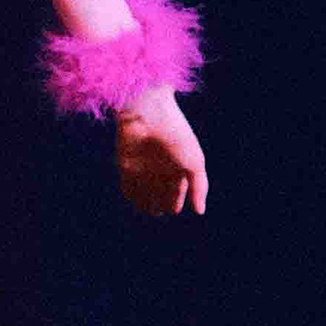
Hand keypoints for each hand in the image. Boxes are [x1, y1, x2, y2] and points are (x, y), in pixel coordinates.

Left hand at [115, 98, 208, 219]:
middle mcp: (160, 168)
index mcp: (178, 166)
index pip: (176, 193)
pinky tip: (136, 201)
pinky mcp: (126, 165)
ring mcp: (143, 167)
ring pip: (144, 195)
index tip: (173, 207)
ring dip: (146, 205)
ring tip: (150, 208)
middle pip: (160, 196)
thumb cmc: (176, 134)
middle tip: (159, 209)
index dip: (174, 203)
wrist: (148, 112)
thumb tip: (200, 212)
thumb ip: (199, 187)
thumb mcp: (194, 162)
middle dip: (160, 205)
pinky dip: (132, 197)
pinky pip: (128, 188)